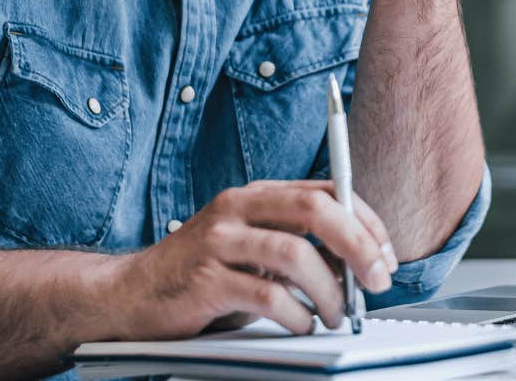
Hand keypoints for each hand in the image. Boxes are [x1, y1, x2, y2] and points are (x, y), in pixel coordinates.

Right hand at [104, 180, 398, 337]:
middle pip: (316, 211)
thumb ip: (295, 243)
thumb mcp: (251, 246)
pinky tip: (302, 325)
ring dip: (329, 289)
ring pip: (295, 254)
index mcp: (255, 194)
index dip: (366, 221)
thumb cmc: (200, 275)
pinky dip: (296, 314)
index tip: (386, 256)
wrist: (128, 295)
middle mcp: (237, 208)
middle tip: (375, 280)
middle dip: (358, 246)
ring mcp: (217, 241)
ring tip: (337, 314)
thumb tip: (358, 262)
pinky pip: (266, 294)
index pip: (326, 191)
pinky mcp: (204, 280)